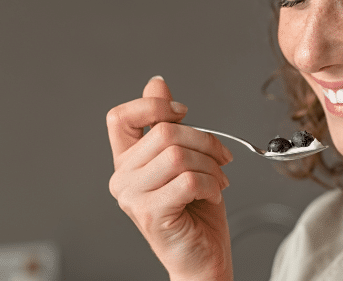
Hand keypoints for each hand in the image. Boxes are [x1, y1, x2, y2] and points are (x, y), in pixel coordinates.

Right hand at [107, 76, 233, 280]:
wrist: (203, 260)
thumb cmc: (196, 213)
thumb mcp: (185, 160)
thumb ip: (167, 125)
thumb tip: (156, 83)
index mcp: (127, 161)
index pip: (120, 117)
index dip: (153, 105)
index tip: (183, 112)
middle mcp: (122, 178)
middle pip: (165, 132)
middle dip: (206, 141)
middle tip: (222, 159)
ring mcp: (133, 197)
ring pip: (179, 155)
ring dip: (212, 166)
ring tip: (218, 181)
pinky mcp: (151, 213)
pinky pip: (189, 180)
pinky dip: (212, 185)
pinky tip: (213, 196)